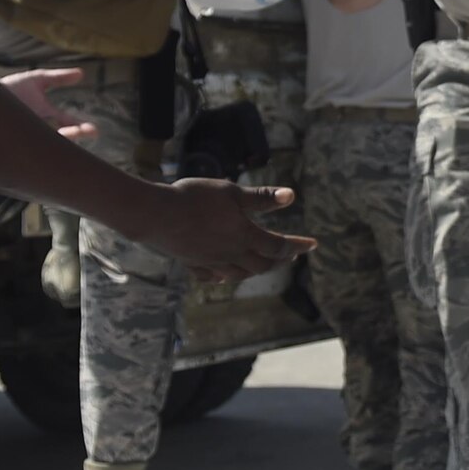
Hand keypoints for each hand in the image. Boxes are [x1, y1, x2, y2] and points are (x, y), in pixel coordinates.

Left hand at [0, 68, 98, 143]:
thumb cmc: (9, 89)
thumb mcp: (36, 80)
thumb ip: (58, 77)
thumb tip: (82, 73)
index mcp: (47, 117)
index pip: (68, 124)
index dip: (81, 128)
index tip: (94, 130)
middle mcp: (40, 130)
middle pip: (62, 138)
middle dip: (75, 136)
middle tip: (89, 135)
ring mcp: (28, 136)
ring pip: (48, 145)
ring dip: (60, 141)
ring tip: (70, 136)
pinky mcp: (14, 141)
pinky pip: (29, 148)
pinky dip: (37, 149)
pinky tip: (45, 148)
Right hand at [137, 179, 315, 284]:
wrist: (155, 214)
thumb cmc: (195, 198)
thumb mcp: (231, 192)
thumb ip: (261, 198)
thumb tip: (291, 196)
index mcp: (244, 236)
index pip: (279, 245)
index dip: (298, 245)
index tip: (313, 244)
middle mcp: (231, 254)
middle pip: (263, 264)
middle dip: (280, 260)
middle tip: (291, 254)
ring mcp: (211, 262)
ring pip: (240, 274)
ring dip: (257, 269)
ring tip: (263, 263)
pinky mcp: (192, 263)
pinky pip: (214, 277)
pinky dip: (225, 276)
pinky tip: (224, 274)